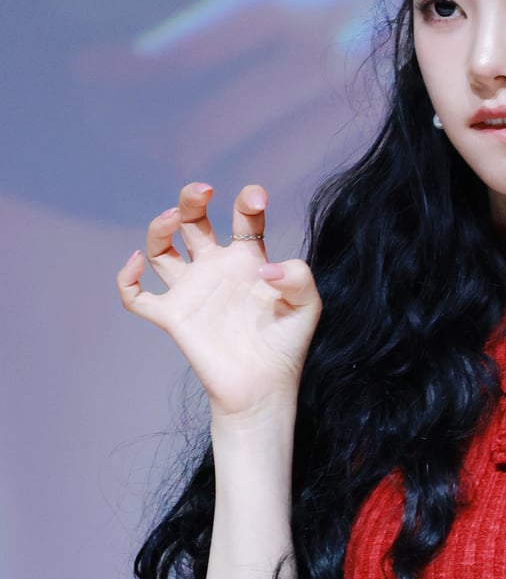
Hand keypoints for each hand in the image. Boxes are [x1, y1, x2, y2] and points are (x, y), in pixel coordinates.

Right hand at [116, 182, 321, 417]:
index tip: (255, 199)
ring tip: (172, 218)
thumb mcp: (307, 307)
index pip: (243, 217)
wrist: (264, 388)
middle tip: (203, 189)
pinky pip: (136, 297)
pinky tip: (135, 264)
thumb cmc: (286, 346)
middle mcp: (216, 269)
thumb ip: (299, 278)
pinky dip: (126, 280)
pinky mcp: (173, 317)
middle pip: (192, 220)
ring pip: (161, 249)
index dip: (247, 200)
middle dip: (192, 199)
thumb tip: (265, 269)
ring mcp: (192, 291)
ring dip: (159, 227)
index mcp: (248, 259)